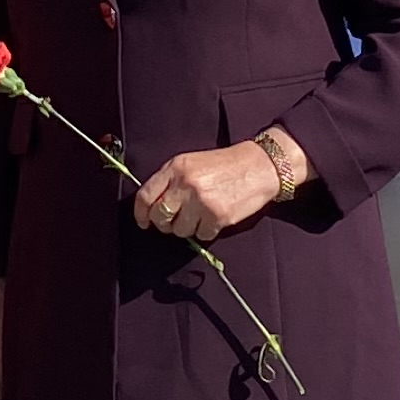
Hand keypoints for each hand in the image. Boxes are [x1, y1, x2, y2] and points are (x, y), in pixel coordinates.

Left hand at [130, 140, 280, 241]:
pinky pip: (201, 235)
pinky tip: (215, 217)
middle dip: (165, 224)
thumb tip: (151, 206)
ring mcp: (201, 201)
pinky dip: (207, 231)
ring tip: (200, 214)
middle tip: (175, 220)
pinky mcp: (217, 216)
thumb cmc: (224, 165)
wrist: (259, 166)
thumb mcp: (191, 163)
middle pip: (160, 217)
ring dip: (188, 228)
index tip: (144, 221)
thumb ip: (169, 181)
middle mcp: (185, 184)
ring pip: (180, 231)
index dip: (141, 214)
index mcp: (175, 168)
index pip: (145, 196)